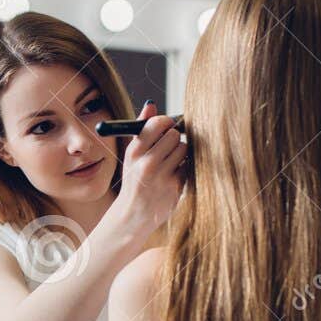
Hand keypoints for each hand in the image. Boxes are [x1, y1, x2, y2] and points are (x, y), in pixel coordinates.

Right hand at [110, 101, 187, 240]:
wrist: (133, 215)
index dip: (166, 123)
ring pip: (184, 149)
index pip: (158, 124)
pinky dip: (183, 169)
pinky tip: (173, 176)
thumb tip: (151, 104)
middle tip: (170, 146)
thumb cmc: (135, 180)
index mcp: (134, 152)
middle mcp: (147, 163)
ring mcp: (162, 176)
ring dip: (181, 153)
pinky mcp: (175, 187)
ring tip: (170, 163)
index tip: (167, 127)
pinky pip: (188, 166)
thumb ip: (143, 129)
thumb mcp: (132, 156)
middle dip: (174, 139)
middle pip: (174, 135)